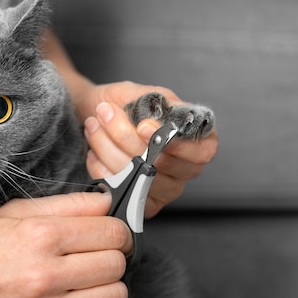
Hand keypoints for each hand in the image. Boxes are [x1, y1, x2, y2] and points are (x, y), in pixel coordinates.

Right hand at [0, 192, 130, 297]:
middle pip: (117, 264)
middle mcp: (46, 276)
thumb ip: (67, 205)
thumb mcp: (15, 213)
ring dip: (108, 284)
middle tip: (97, 253)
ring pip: (115, 296)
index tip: (110, 232)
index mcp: (40, 237)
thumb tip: (106, 202)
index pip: (112, 232)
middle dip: (113, 255)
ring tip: (88, 277)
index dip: (117, 229)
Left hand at [81, 81, 217, 216]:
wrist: (97, 116)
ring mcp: (166, 189)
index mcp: (199, 140)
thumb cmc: (123, 105)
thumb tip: (159, 123)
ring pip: (138, 176)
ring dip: (107, 147)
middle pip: (163, 164)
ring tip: (94, 126)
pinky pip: (121, 190)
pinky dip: (101, 167)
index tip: (142, 126)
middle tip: (105, 114)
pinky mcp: (142, 204)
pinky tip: (95, 151)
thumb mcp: (142, 93)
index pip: (202, 151)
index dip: (174, 142)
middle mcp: (187, 168)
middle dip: (126, 136)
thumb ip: (154, 104)